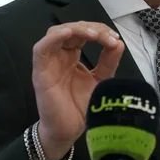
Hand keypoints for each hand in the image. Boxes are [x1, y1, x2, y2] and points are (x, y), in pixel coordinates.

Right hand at [31, 21, 124, 159]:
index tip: (115, 38)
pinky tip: (69, 34)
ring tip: (94, 35)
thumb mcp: (101, 80)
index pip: (83, 33)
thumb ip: (108, 62)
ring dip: (75, 29)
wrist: (69, 131)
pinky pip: (41, 49)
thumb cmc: (81, 107)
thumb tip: (118, 42)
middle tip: (108, 37)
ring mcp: (48, 63)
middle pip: (71, 29)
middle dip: (91, 28)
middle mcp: (59, 56)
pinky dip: (54, 38)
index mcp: (72, 56)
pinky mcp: (40, 72)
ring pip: (55, 33)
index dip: (99, 31)